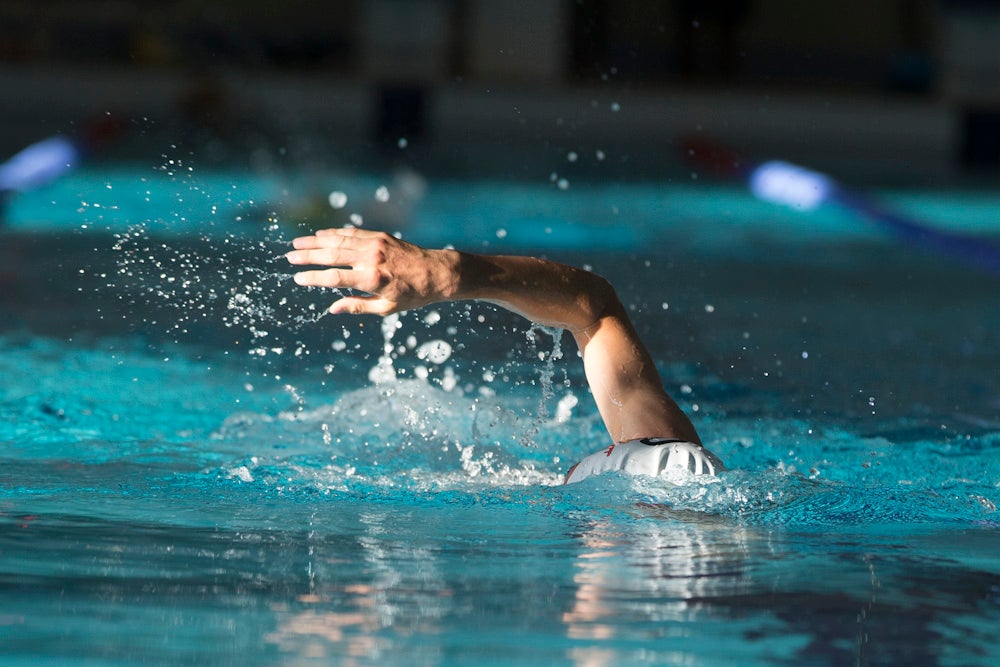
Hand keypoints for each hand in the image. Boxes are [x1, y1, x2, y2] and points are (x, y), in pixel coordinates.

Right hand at [286, 227, 457, 315]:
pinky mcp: (380, 236)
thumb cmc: (413, 295)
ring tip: (297, 243)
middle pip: (332, 255)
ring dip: (316, 241)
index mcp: (372, 279)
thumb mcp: (387, 308)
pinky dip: (335, 233)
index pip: (334, 278)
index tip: (298, 278)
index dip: (314, 278)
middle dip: (308, 256)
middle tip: (289, 257)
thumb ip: (358, 306)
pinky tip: (320, 235)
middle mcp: (372, 259)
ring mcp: (376, 245)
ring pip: (339, 240)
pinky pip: (352, 233)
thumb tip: (333, 309)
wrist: (437, 272)